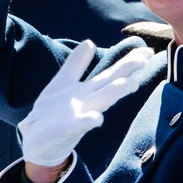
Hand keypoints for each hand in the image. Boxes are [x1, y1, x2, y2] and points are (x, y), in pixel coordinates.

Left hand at [18, 41, 154, 167]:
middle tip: (144, 59)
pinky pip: (79, 125)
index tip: (148, 51)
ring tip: (132, 83)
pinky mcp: (66, 129)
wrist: (35, 140)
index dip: (129, 61)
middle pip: (111, 83)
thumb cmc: (52, 112)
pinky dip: (88, 121)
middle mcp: (89, 101)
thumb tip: (90, 42)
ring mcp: (79, 116)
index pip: (113, 73)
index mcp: (88, 90)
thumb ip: (77, 64)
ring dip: (115, 92)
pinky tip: (97, 118)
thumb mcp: (63, 82)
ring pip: (101, 101)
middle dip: (126, 71)